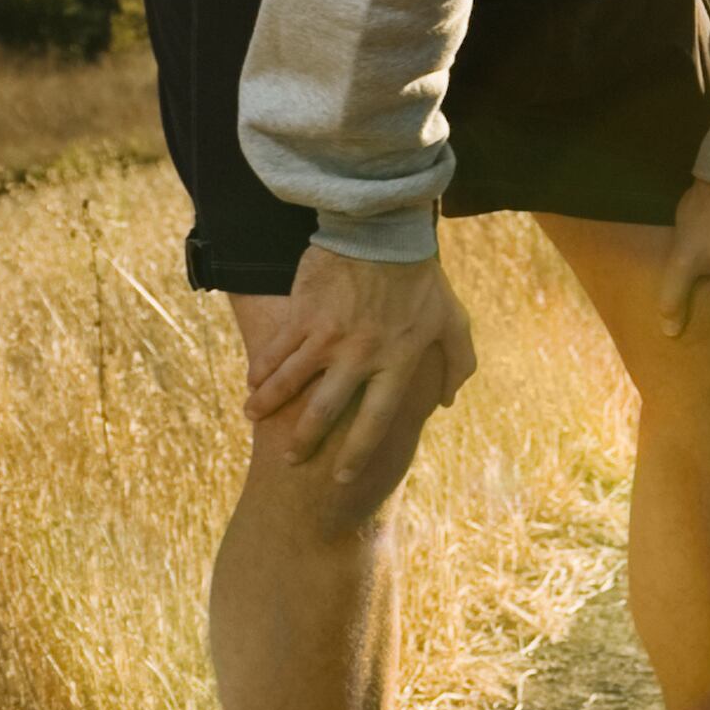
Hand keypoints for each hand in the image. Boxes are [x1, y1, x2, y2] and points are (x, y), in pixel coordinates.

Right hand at [239, 247, 480, 494]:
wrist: (384, 231)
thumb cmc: (421, 278)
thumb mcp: (452, 320)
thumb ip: (458, 362)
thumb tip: (450, 400)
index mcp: (397, 362)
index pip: (375, 421)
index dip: (357, 454)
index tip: (341, 477)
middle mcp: (359, 356)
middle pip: (325, 411)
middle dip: (305, 440)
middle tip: (291, 458)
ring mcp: (327, 336)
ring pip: (290, 382)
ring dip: (268, 404)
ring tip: (253, 418)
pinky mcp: (304, 314)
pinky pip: (277, 349)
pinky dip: (262, 368)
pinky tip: (251, 382)